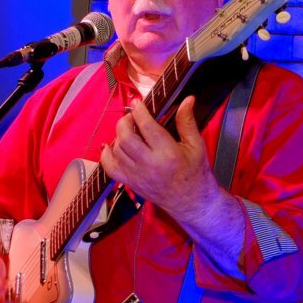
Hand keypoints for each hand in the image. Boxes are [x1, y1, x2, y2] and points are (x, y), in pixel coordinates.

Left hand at [100, 96, 220, 221]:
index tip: (137, 102)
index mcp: (167, 153)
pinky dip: (106, 155)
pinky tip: (110, 146)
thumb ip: (187, 122)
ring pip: (116, 150)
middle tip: (132, 116)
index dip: (139, 110)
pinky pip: (110, 169)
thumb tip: (187, 99)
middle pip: (125, 137)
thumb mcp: (197, 146)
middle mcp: (149, 164)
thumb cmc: (196, 174)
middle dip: (125, 122)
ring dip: (118, 136)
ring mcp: (137, 175)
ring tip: (128, 130)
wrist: (191, 203)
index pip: (146, 126)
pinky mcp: (131, 183)